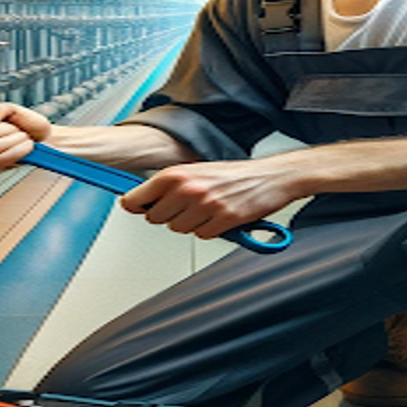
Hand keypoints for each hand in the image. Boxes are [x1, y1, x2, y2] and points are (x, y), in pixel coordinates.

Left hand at [120, 158, 304, 240]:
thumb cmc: (233, 174)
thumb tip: (141, 201)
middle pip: (155, 219)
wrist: (270, 176)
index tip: (141, 208)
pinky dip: (210, 230)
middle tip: (186, 208)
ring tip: (206, 210)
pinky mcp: (223, 220)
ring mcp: (205, 205)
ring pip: (178, 229)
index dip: (137, 206)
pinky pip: (202, 235)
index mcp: (176, 174)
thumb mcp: (194, 171)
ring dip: (190, 224)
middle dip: (168, 216)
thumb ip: (168, 185)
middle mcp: (188, 188)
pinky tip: (219, 217)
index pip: (135, 199)